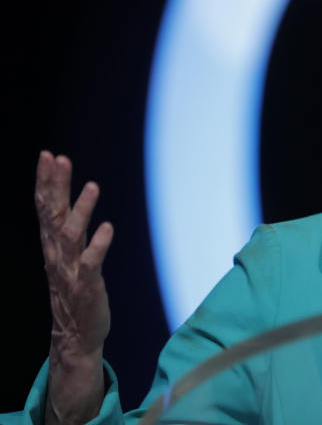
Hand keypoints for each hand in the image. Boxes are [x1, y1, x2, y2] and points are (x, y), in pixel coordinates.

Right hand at [35, 151, 113, 423]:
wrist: (76, 334)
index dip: (46, 181)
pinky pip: (91, 263)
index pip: (45, 207)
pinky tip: (108, 227)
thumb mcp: (68, 253)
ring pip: (71, 235)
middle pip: (53, 214)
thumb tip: (68, 196)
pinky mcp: (87, 286)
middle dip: (56, 186)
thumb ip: (67, 225)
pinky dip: (98, 245)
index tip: (48, 155)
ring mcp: (70, 270)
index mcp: (52, 244)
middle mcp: (57, 254)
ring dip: (81, 210)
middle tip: (59, 159)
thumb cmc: (76, 287)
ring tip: (92, 186)